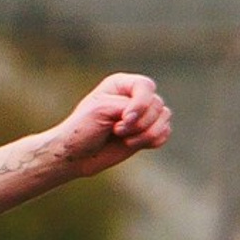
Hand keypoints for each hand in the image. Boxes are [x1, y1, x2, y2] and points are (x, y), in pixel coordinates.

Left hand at [44, 73, 169, 177]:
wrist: (75, 155)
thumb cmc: (82, 129)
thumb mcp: (100, 110)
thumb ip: (128, 106)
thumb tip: (157, 115)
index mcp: (121, 84)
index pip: (146, 86)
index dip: (140, 105)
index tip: (124, 119)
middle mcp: (134, 96)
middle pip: (157, 105)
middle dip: (138, 124)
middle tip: (116, 131)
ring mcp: (143, 115)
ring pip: (164, 118)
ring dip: (145, 134)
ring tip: (123, 139)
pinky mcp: (147, 132)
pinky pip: (164, 133)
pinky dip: (152, 141)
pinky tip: (131, 144)